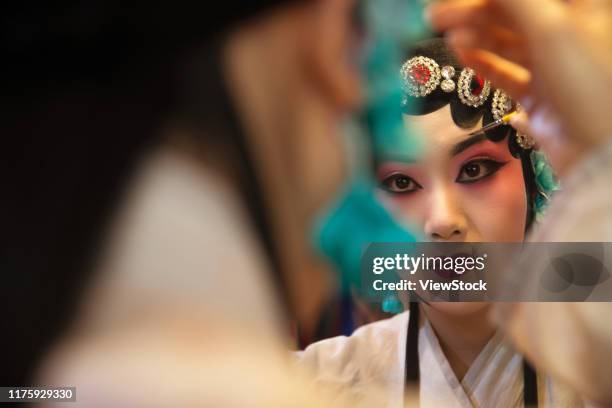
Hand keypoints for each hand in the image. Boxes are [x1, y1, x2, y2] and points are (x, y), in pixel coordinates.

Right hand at [426, 0, 611, 173]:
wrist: (597, 151)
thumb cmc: (585, 81)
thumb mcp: (551, 28)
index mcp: (580, 9)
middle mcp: (566, 33)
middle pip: (512, 14)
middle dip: (473, 12)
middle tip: (436, 16)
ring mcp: (551, 65)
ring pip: (506, 42)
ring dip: (474, 36)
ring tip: (448, 38)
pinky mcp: (537, 94)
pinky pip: (504, 72)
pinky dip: (482, 63)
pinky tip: (460, 54)